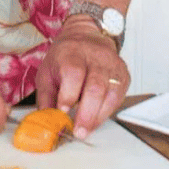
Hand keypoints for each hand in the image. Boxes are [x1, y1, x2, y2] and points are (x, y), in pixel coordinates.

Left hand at [34, 15, 129, 138]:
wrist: (86, 37)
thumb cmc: (65, 57)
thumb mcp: (47, 72)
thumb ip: (45, 98)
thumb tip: (46, 122)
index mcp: (71, 53)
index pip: (73, 73)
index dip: (69, 95)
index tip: (63, 112)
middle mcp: (95, 57)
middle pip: (95, 86)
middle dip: (87, 114)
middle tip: (79, 132)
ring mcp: (112, 65)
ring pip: (110, 93)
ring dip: (98, 116)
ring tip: (86, 130)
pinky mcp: (123, 74)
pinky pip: (119, 96)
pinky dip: (108, 112)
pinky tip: (97, 119)